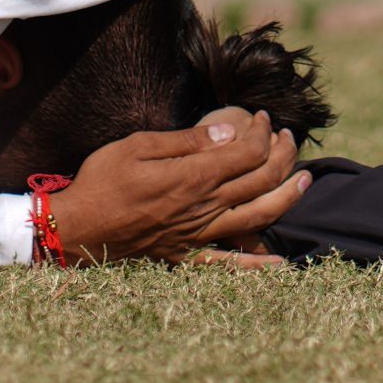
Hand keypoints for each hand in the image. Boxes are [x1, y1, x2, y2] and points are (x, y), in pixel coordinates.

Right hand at [43, 110, 308, 265]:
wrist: (77, 230)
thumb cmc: (102, 181)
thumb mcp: (138, 145)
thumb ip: (187, 141)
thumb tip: (230, 131)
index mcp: (193, 176)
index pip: (247, 151)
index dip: (263, 132)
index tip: (263, 118)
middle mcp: (204, 206)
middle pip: (261, 178)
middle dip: (282, 154)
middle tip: (287, 137)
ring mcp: (200, 233)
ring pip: (259, 215)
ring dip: (288, 195)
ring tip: (305, 178)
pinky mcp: (189, 254)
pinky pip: (231, 263)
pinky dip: (259, 264)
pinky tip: (281, 263)